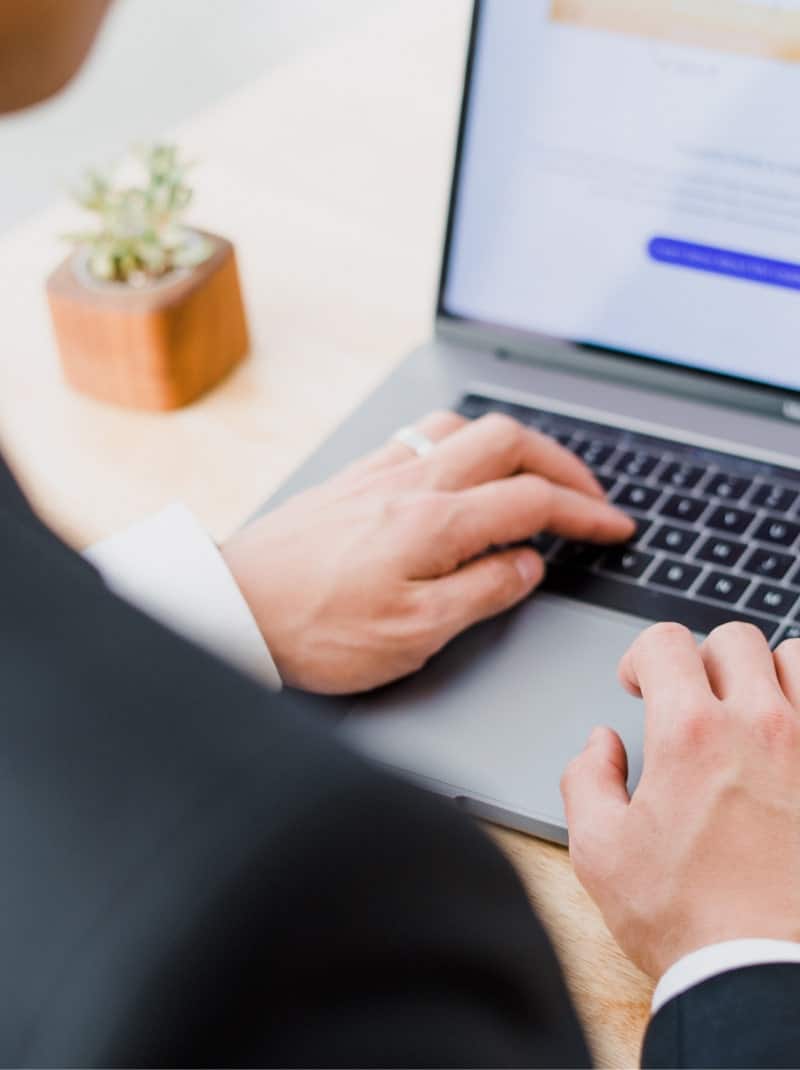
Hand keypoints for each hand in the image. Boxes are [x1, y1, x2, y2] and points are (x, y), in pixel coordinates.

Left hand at [222, 410, 632, 692]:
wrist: (230, 605)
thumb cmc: (314, 629)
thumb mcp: (413, 635)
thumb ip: (482, 593)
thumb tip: (528, 566)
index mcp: (436, 522)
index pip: (533, 501)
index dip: (586, 512)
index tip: (616, 528)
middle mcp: (411, 482)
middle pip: (508, 440)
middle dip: (562, 464)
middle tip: (588, 497)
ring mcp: (379, 472)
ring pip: (463, 428)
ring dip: (512, 445)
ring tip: (532, 477)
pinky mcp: (353, 478)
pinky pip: (422, 436)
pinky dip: (462, 445)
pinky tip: (458, 473)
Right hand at [562, 621, 799, 979]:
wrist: (765, 977)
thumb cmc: (687, 920)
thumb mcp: (599, 852)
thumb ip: (587, 780)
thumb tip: (602, 744)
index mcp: (689, 734)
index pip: (666, 642)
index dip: (642, 656)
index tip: (639, 686)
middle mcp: (758, 726)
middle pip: (733, 640)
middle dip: (701, 661)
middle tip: (690, 700)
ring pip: (795, 660)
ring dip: (765, 676)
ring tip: (748, 713)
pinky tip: (788, 743)